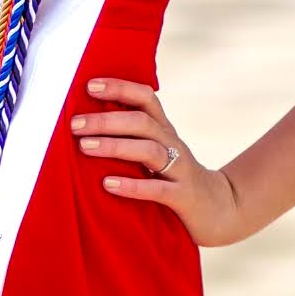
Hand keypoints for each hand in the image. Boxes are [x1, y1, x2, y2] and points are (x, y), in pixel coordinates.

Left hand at [71, 76, 244, 247]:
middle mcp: (173, 144)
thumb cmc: (174, 179)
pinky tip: (107, 184)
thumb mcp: (156, 153)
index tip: (89, 86)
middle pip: (142, 122)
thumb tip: (85, 126)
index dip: (120, 88)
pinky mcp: (183, 197)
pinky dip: (132, 185)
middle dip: (106, 120)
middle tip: (75, 124)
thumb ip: (130, 138)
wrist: (219, 209)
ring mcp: (181, 170)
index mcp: (164, 130)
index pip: (145, 98)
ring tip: (85, 147)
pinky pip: (158, 189)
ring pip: (149, 150)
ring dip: (115, 146)